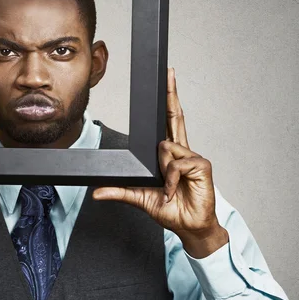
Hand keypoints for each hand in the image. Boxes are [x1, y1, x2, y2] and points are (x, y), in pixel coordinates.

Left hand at [93, 68, 227, 257]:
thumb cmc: (170, 209)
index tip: (167, 83)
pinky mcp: (202, 165)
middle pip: (176, 117)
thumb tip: (96, 193)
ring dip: (162, 172)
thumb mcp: (139, 197)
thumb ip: (119, 191)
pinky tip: (173, 191)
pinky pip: (176, 164)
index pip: (169, 122)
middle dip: (172, 94)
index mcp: (170, 154)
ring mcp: (193, 157)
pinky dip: (170, 180)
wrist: (188, 226)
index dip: (169, 102)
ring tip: (167, 189)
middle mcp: (182, 151)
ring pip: (166, 148)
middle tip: (169, 73)